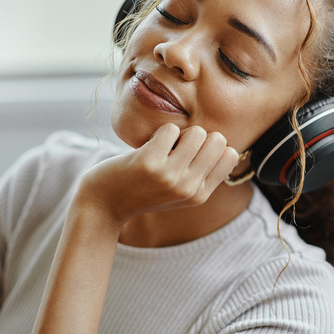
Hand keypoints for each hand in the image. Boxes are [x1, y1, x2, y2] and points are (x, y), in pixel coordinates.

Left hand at [76, 123, 239, 225]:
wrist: (103, 204)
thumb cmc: (142, 190)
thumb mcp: (178, 191)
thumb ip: (201, 173)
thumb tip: (222, 142)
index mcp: (200, 195)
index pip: (230, 154)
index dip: (212, 146)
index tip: (192, 153)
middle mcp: (189, 188)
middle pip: (217, 140)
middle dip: (198, 136)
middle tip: (176, 148)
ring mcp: (170, 176)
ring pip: (197, 132)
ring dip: (180, 132)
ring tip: (163, 147)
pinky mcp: (149, 163)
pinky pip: (170, 129)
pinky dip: (160, 132)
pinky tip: (148, 148)